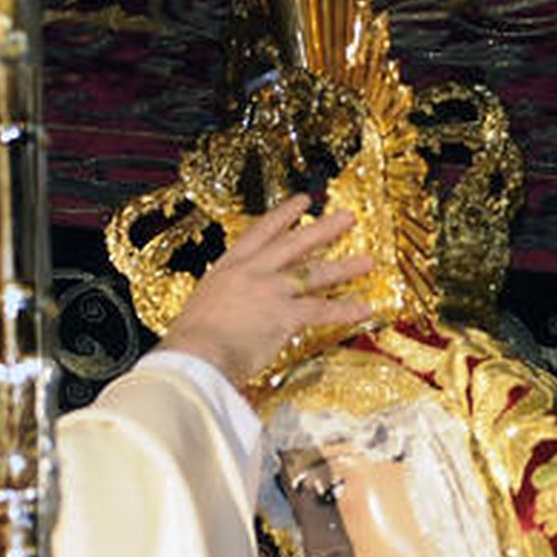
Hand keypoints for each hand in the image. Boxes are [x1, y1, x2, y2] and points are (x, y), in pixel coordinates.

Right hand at [160, 194, 370, 385]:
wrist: (195, 353)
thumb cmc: (189, 341)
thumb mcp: (199, 310)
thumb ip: (220, 307)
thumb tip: (223, 320)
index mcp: (227, 269)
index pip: (260, 233)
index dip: (283, 216)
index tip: (301, 202)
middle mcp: (251, 273)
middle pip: (294, 244)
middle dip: (323, 229)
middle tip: (346, 217)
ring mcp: (270, 291)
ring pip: (314, 274)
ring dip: (344, 267)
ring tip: (367, 260)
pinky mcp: (285, 314)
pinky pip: (321, 310)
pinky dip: (345, 310)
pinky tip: (364, 307)